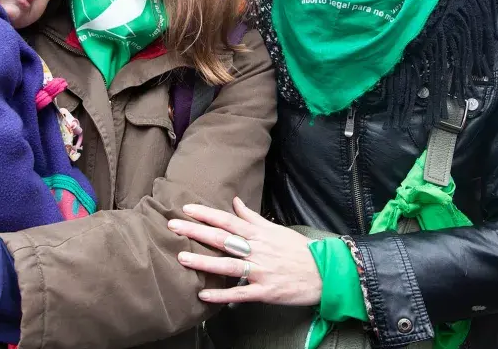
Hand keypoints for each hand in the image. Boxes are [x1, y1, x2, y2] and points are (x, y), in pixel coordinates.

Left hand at [167, 197, 321, 306]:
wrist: (325, 273)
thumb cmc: (300, 251)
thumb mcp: (277, 230)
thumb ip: (253, 217)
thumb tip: (236, 202)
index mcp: (259, 234)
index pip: (228, 221)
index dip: (206, 214)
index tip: (186, 209)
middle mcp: (258, 250)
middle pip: (222, 239)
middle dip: (196, 232)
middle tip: (172, 226)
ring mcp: (261, 271)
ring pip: (228, 265)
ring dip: (204, 261)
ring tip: (182, 257)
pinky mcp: (266, 291)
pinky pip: (240, 293)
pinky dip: (222, 295)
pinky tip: (203, 295)